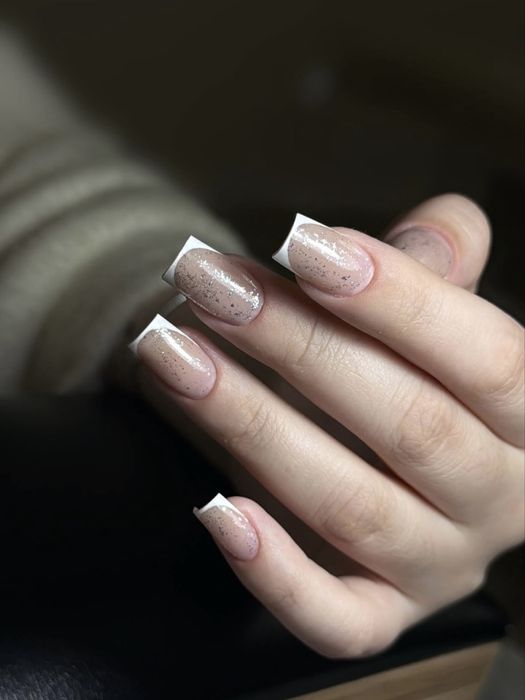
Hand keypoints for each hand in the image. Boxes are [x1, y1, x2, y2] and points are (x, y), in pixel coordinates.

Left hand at [133, 194, 523, 657]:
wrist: (392, 454)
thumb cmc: (413, 369)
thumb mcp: (437, 313)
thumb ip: (441, 267)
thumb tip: (439, 228)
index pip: (488, 359)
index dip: (399, 299)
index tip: (302, 244)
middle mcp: (498, 499)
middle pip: (410, 426)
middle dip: (301, 347)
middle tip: (212, 286)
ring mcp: (440, 565)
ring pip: (352, 507)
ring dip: (253, 425)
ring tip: (174, 356)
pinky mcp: (383, 613)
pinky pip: (337, 620)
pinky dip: (274, 573)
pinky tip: (215, 509)